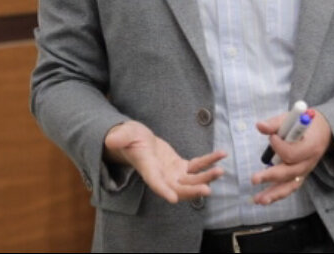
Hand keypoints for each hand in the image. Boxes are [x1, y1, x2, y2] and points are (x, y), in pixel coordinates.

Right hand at [104, 120, 225, 203]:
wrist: (136, 141)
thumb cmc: (128, 138)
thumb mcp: (124, 134)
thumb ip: (120, 137)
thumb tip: (111, 140)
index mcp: (147, 168)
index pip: (155, 182)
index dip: (163, 190)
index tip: (174, 199)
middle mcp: (162, 176)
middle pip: (178, 188)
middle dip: (192, 190)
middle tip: (207, 189)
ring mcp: (172, 173)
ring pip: (191, 180)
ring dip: (206, 177)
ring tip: (220, 170)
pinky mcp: (181, 167)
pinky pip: (198, 166)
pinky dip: (209, 161)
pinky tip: (222, 154)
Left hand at [250, 110, 331, 205]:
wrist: (324, 131)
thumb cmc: (306, 124)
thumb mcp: (292, 118)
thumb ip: (276, 123)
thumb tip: (260, 126)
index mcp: (310, 146)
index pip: (293, 153)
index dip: (279, 146)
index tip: (272, 137)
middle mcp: (309, 162)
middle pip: (290, 173)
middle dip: (271, 176)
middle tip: (254, 179)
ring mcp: (305, 171)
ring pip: (290, 185)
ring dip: (274, 193)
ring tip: (258, 200)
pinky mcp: (300, 176)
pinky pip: (290, 188)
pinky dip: (278, 194)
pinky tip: (264, 199)